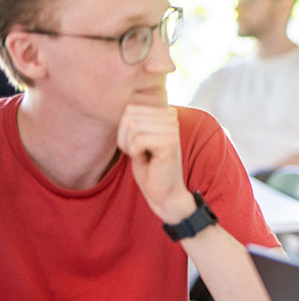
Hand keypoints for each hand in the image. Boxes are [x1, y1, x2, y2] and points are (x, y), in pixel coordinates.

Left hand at [116, 105, 193, 222]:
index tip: (138, 146)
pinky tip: (148, 161)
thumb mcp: (137, 138)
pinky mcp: (170, 142)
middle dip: (126, 138)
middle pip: (129, 117)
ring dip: (131, 147)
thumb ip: (134, 120)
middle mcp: (171, 117)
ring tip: (144, 157)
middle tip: (139, 153)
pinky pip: (138, 141)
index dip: (124, 131)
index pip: (129, 110)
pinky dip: (136, 154)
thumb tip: (126, 108)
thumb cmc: (149, 167)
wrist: (164, 192)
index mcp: (165, 113)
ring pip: (132, 127)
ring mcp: (172, 129)